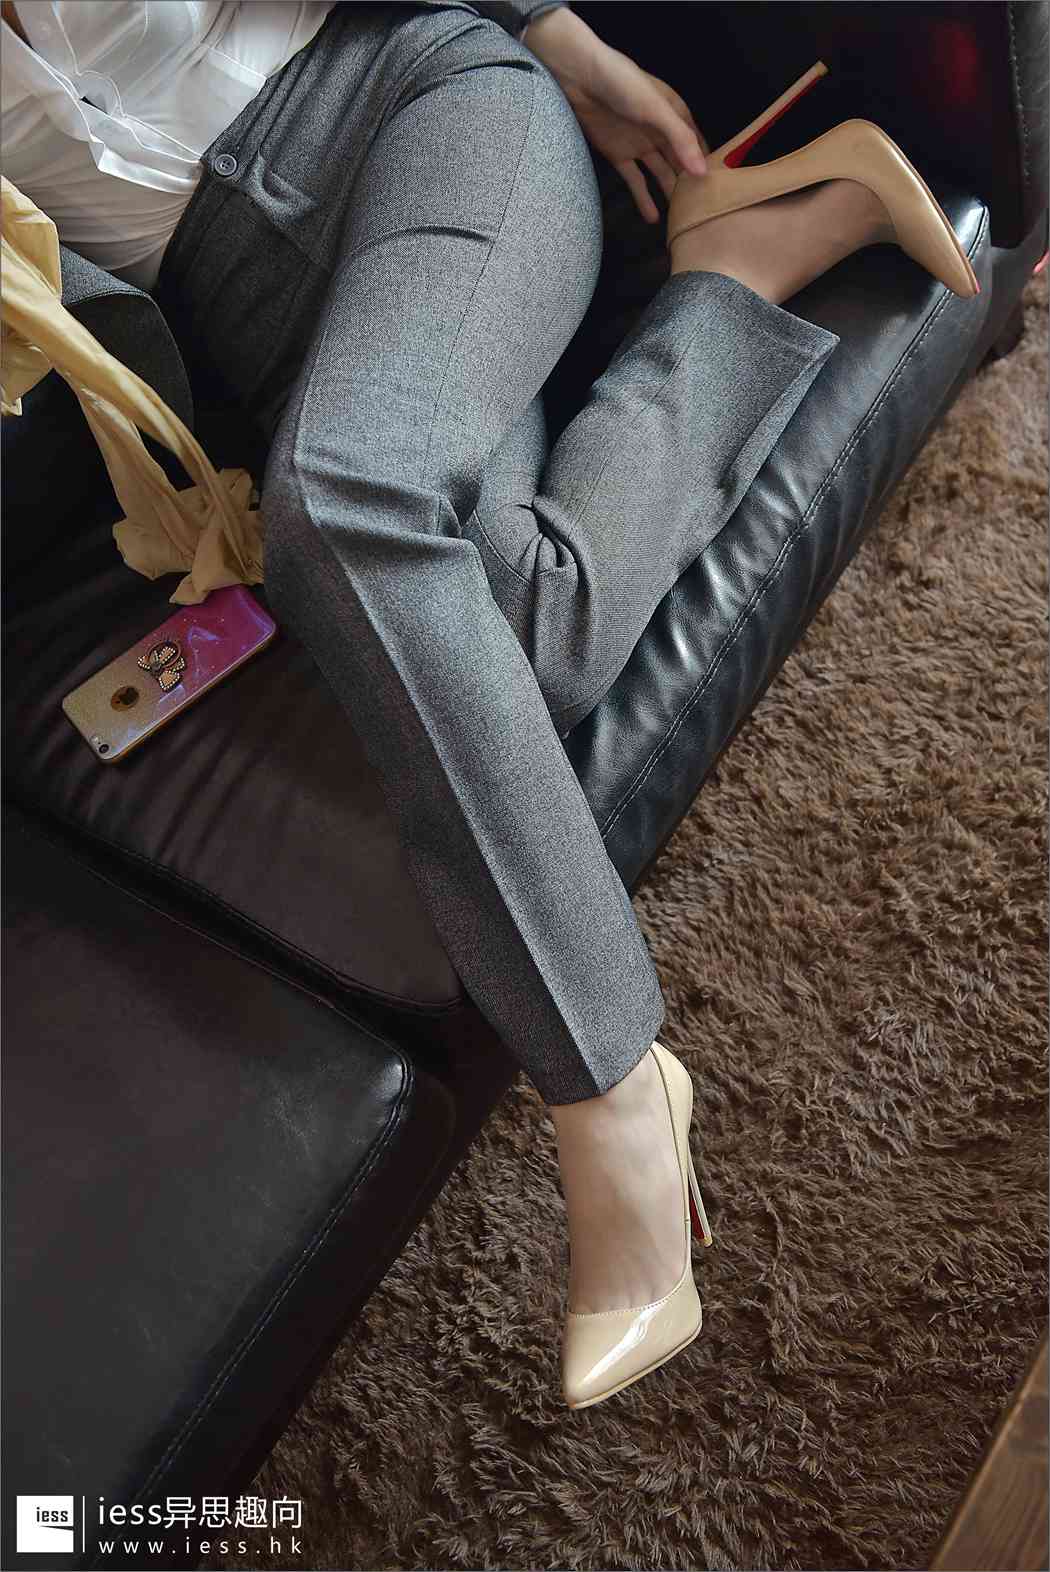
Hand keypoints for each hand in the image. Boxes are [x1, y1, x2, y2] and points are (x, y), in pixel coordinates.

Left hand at [522, 7, 707, 223]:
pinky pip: (635, 181)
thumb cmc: (623, 84)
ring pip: (660, 174)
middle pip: (680, 163)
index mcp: (676, 115)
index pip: (698, 144)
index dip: (708, 165)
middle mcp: (661, 132)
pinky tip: (652, 218)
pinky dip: (643, 198)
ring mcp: (640, 145)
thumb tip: (702, 173)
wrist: (581, 78)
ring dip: (669, 194)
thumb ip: (680, 140)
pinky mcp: (620, 155)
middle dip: (690, 184)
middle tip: (701, 211)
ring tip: (679, 219)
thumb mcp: (657, 110)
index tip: (720, 190)